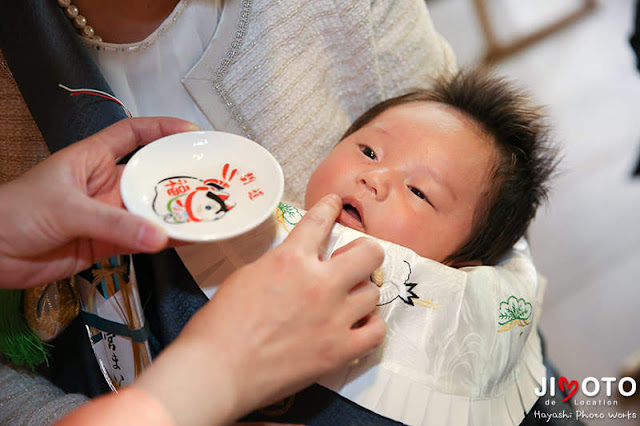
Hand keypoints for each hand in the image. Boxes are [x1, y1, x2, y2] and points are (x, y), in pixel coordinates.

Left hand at [0, 117, 198, 288]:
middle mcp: (106, 185)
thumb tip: (159, 236)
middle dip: (179, 176)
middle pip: (151, 176)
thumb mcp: (66, 209)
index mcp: (92, 159)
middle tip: (211, 179)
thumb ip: (114, 225)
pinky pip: (143, 240)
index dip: (162, 129)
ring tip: (207, 212)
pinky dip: (164, 241)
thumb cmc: (15, 213)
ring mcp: (109, 215)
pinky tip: (186, 239)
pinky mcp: (108, 244)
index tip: (191, 132)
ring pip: (151, 211)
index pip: (133, 134)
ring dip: (176, 213)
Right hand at [135, 194, 385, 424]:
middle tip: (355, 260)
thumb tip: (297, 265)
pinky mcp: (339, 350)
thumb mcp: (246, 276)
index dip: (330, 207)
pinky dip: (370, 326)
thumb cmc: (220, 324)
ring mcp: (334, 317)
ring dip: (361, 293)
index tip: (335, 204)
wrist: (218, 370)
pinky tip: (358, 326)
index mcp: (291, 260)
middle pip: (369, 253)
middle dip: (365, 252)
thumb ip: (280, 264)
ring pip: (373, 293)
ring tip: (349, 300)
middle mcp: (320, 283)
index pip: (320, 220)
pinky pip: (376, 331)